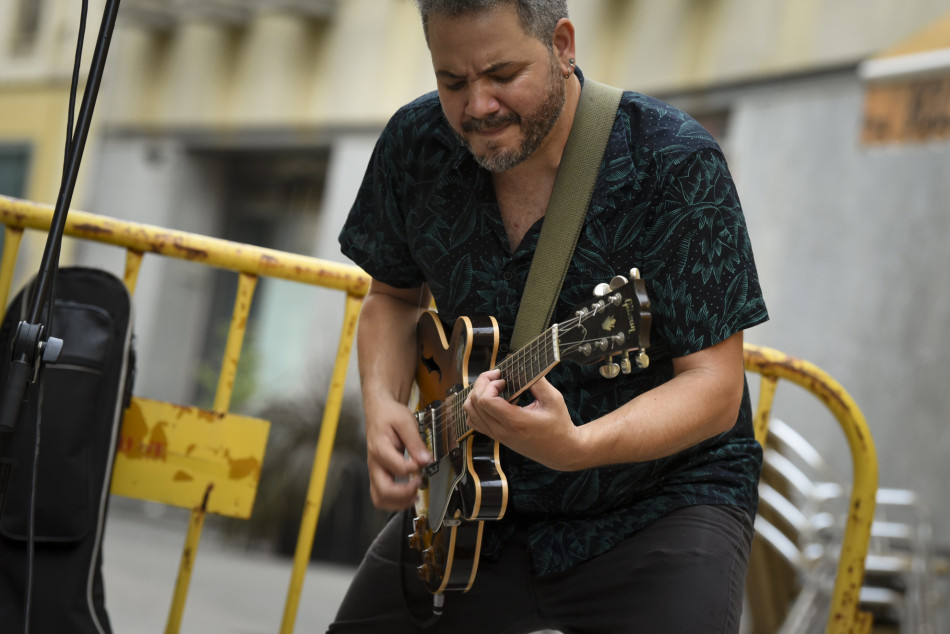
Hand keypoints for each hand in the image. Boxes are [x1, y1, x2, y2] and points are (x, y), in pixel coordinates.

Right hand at [364, 397, 431, 510]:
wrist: (379, 411)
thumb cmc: (390, 415)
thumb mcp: (405, 421)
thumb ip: (415, 441)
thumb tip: (425, 460)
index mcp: (380, 448)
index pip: (398, 468)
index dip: (414, 468)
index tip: (424, 461)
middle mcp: (375, 463)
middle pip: (383, 491)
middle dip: (404, 494)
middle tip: (419, 485)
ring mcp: (375, 471)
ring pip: (380, 498)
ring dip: (398, 503)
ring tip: (415, 496)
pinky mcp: (379, 474)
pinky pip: (381, 495)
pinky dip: (395, 501)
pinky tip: (409, 495)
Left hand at [463, 370, 581, 470]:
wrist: (561, 450)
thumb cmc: (559, 426)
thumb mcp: (553, 399)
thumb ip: (538, 381)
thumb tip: (523, 366)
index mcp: (515, 422)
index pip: (485, 401)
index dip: (489, 384)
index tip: (503, 379)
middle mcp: (502, 431)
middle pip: (473, 404)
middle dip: (481, 384)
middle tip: (497, 377)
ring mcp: (497, 436)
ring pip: (470, 413)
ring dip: (477, 395)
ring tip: (493, 388)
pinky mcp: (497, 437)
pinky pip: (475, 422)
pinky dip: (477, 408)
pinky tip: (492, 401)